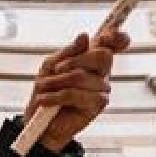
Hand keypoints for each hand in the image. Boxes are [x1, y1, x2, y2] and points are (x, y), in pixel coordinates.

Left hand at [25, 30, 128, 151]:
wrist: (39, 120)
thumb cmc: (46, 91)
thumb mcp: (51, 66)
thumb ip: (68, 52)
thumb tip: (84, 36)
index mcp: (90, 60)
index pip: (111, 46)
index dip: (116, 38)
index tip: (107, 35)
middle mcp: (100, 73)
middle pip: (102, 56)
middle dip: (76, 60)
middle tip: (57, 69)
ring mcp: (101, 89)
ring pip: (82, 76)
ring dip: (56, 82)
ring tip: (43, 89)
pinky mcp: (97, 106)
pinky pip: (76, 94)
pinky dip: (56, 96)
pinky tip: (46, 100)